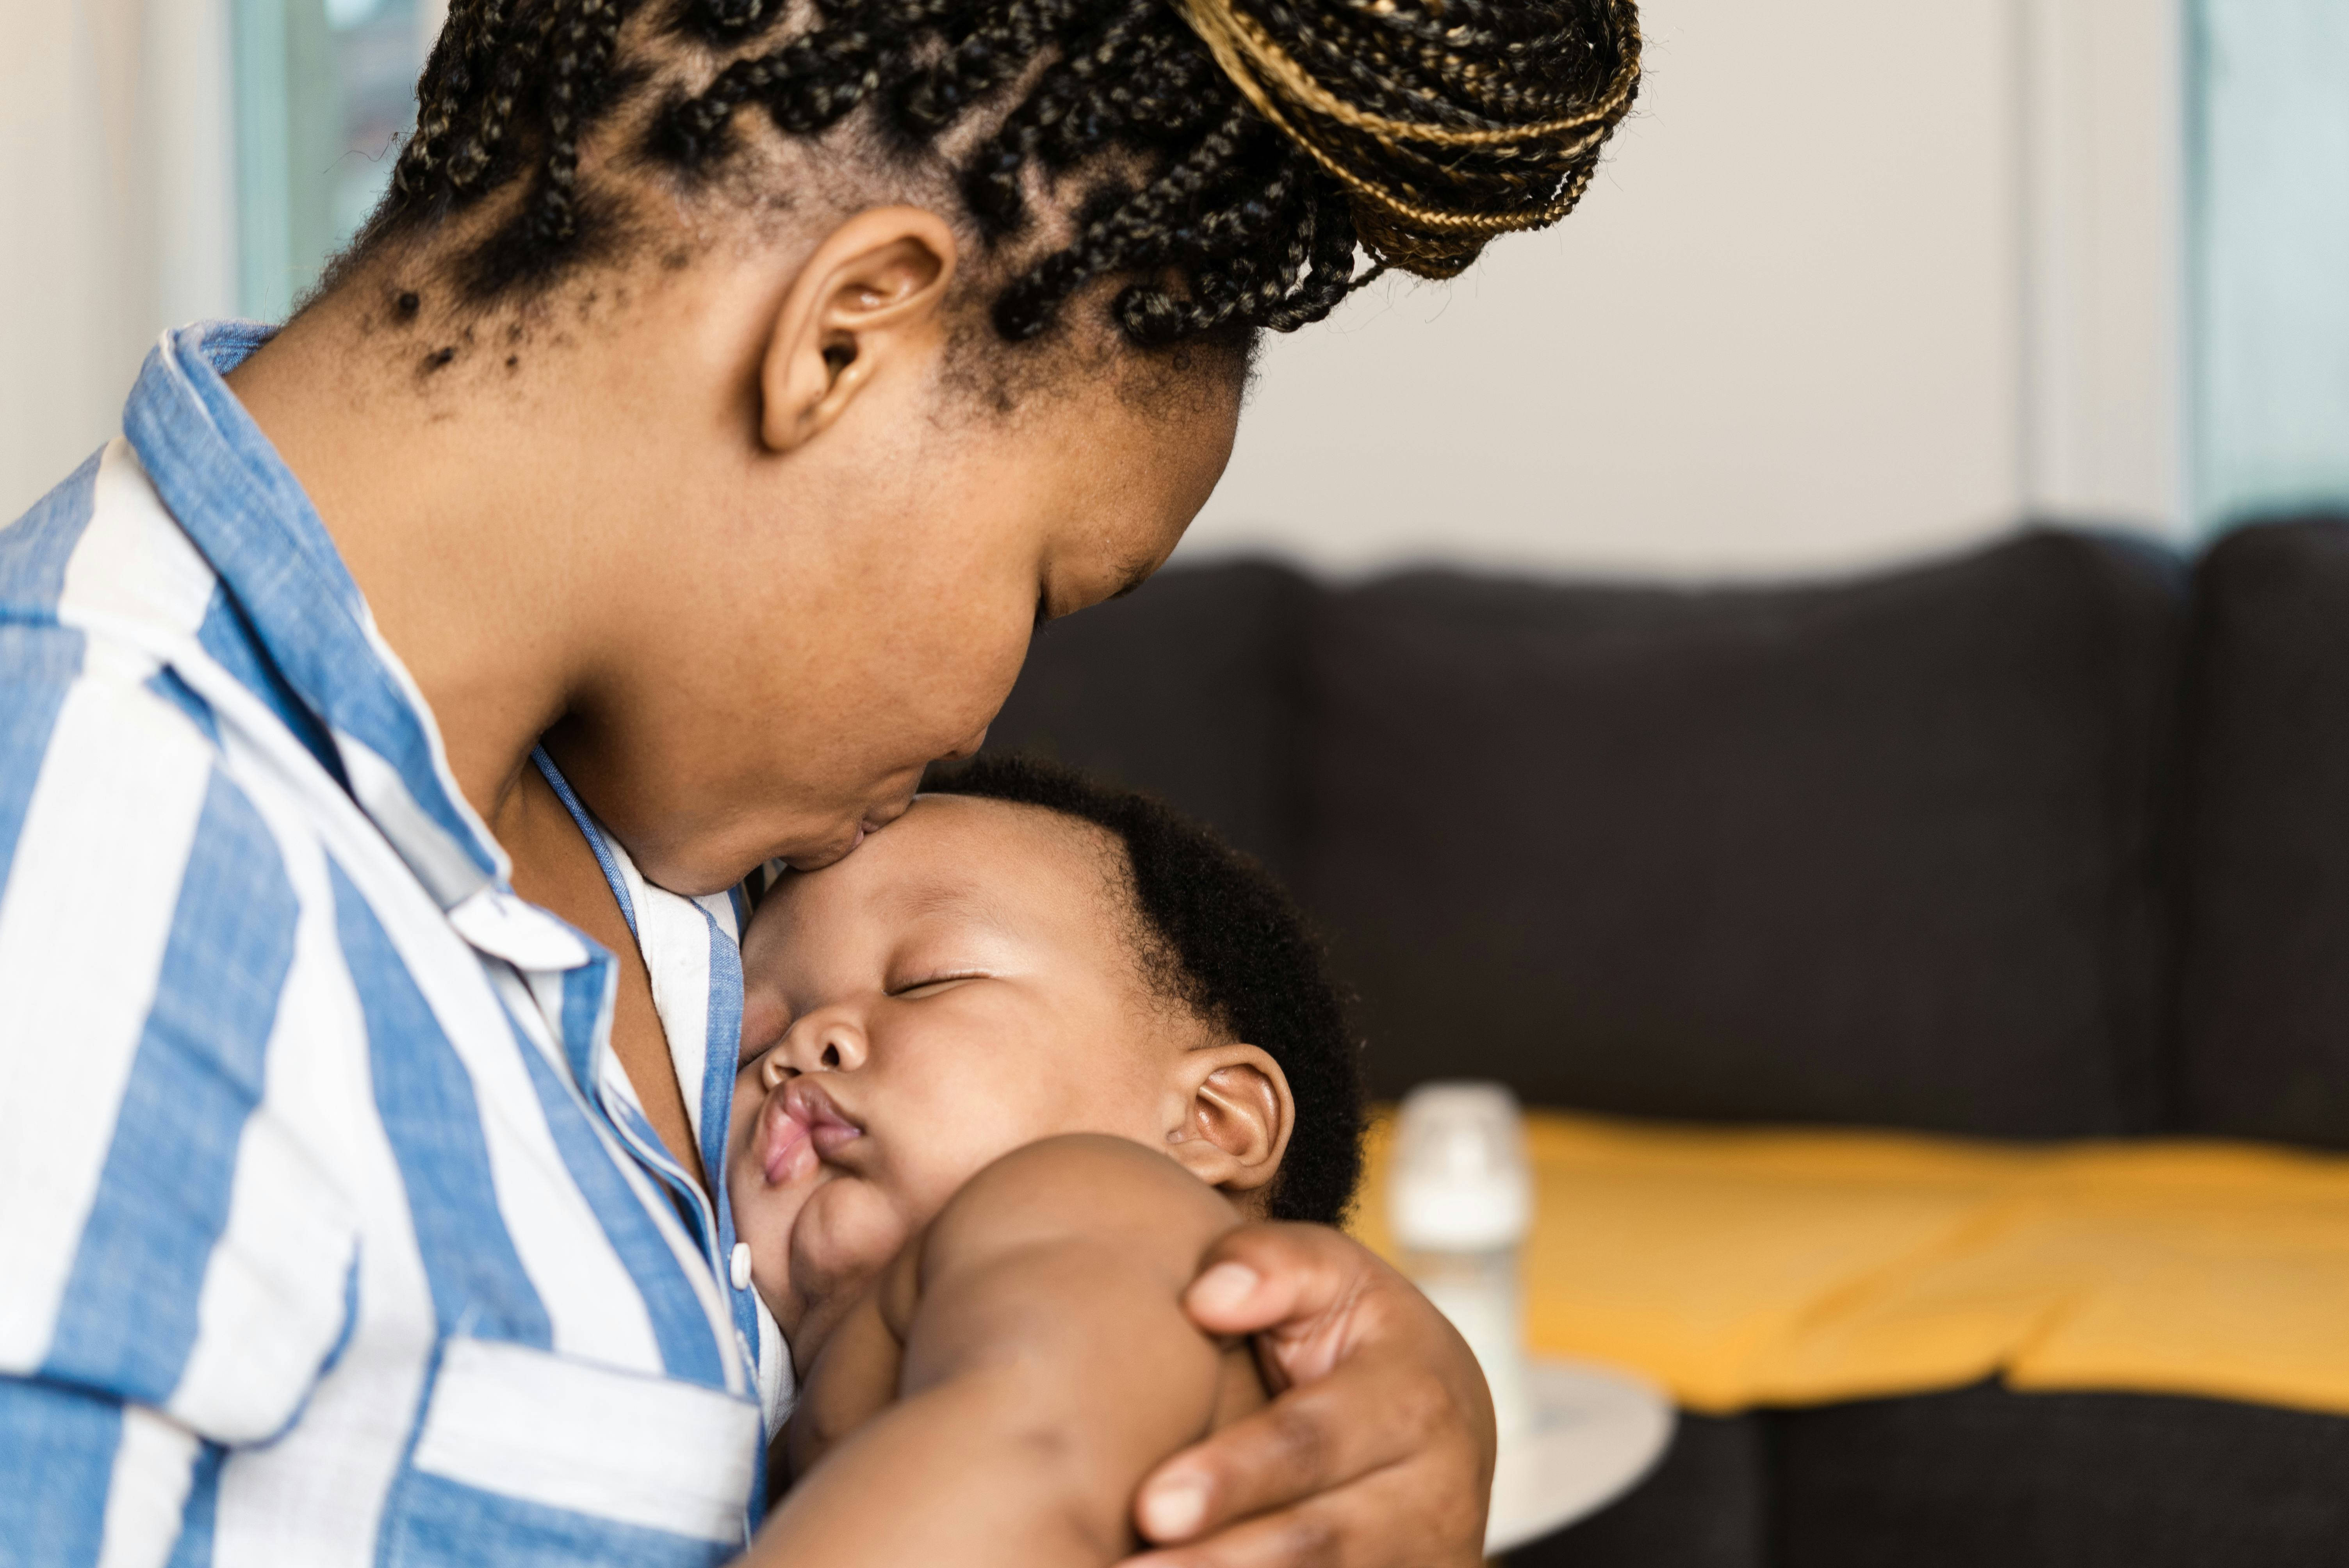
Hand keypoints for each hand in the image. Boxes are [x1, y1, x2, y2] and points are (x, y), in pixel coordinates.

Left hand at [1120, 1223, 1495, 1567]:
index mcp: (1414, 1399)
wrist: (1444, 1425)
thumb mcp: (1334, 1276)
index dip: (1233, 1477)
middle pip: (1315, 1541)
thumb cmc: (1363, 1339)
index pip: (1311, 1444)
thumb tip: (1206, 1298)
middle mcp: (1435, 1494)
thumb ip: (1274, 1263)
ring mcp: (1428, 1557)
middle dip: (1220, 1563)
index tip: (1151, 1505)